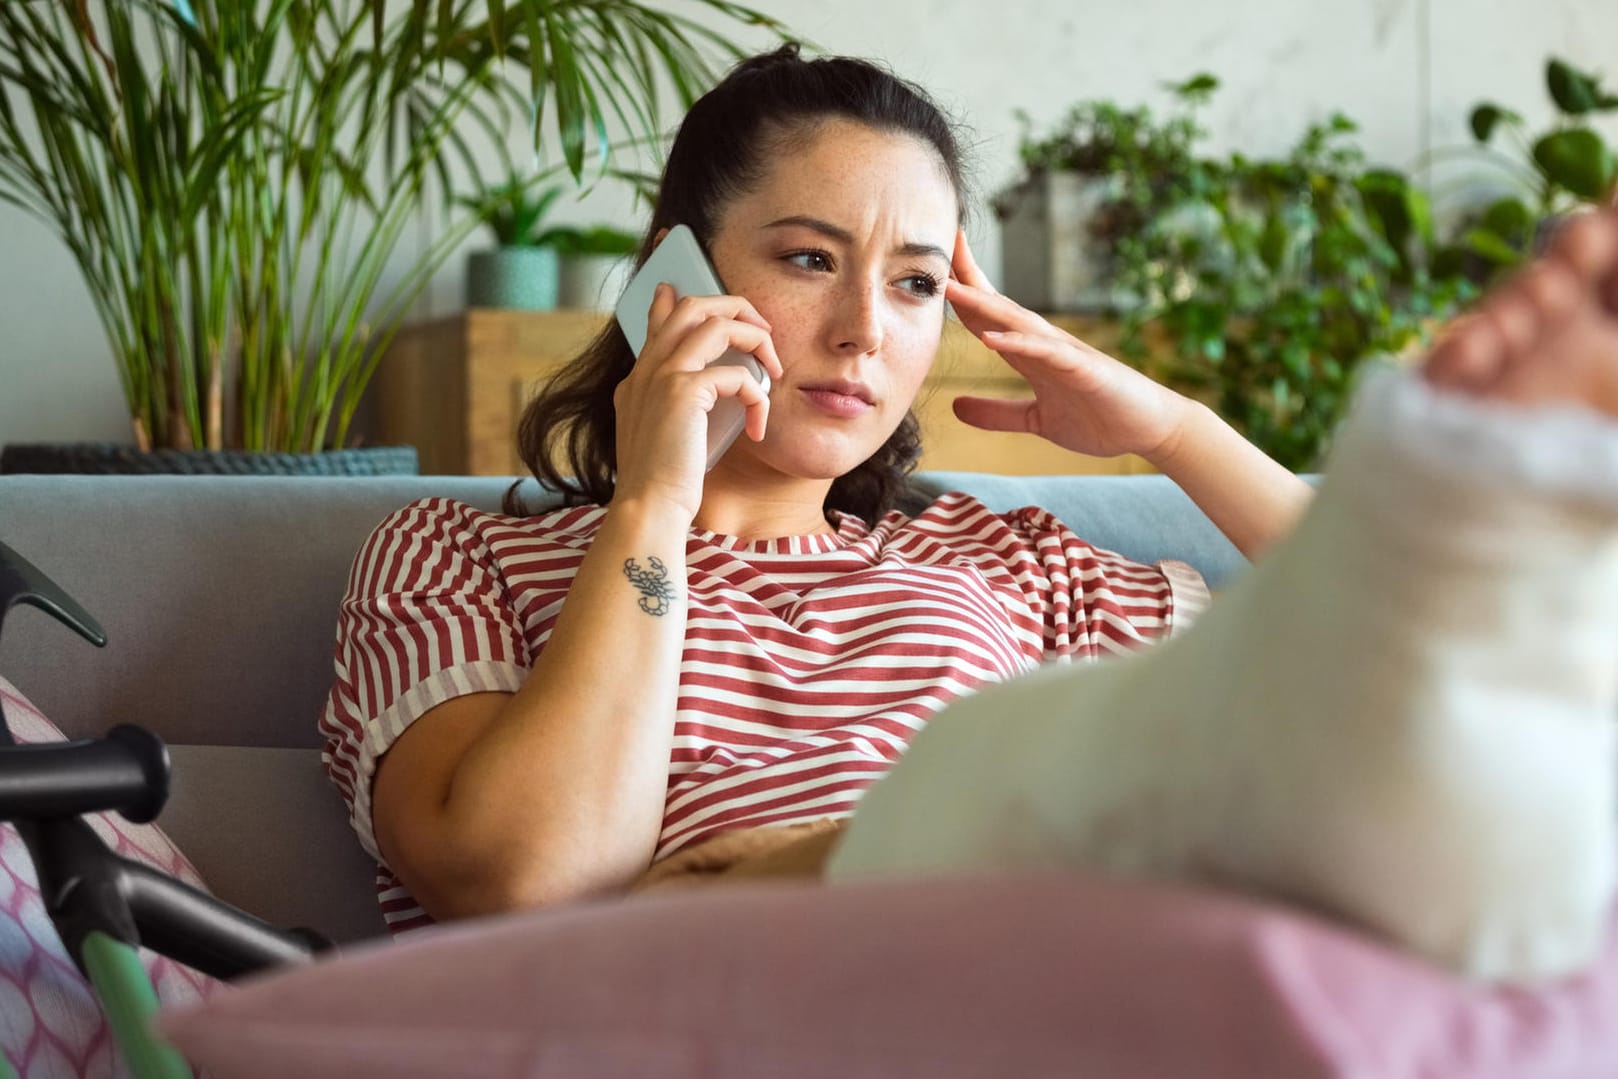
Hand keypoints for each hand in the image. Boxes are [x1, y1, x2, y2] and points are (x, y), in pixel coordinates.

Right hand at [611, 283, 783, 518]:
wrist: (648, 507)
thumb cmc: (663, 485)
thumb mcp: (665, 437)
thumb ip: (677, 408)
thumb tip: (705, 392)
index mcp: (639, 380)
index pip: (658, 322)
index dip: (670, 301)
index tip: (675, 288)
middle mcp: (647, 369)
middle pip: (693, 306)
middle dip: (736, 307)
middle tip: (763, 330)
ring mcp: (662, 375)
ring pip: (717, 323)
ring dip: (756, 339)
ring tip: (774, 369)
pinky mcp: (684, 391)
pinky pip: (738, 375)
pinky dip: (757, 397)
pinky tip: (758, 426)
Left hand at [946, 230, 1189, 462]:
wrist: (1150, 429)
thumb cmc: (1099, 418)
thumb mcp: (1035, 419)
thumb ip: (997, 413)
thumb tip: (955, 407)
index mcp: (1030, 353)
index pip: (988, 315)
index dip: (961, 291)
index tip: (931, 266)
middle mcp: (1045, 344)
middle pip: (998, 305)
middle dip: (967, 278)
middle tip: (937, 246)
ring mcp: (1065, 353)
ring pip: (1018, 322)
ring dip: (984, 304)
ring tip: (950, 289)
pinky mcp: (1084, 370)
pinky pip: (1047, 354)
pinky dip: (1019, 344)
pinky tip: (991, 339)